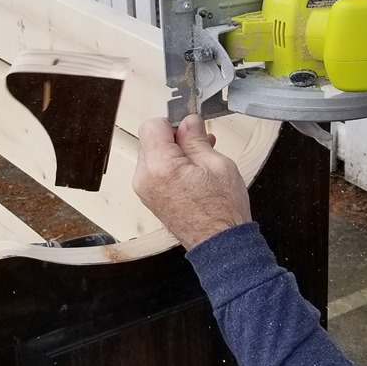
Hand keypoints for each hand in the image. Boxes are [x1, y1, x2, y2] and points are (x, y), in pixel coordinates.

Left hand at [133, 114, 251, 249]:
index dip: (174, 123)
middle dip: (175, 138)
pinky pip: (156, 171)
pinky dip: (172, 166)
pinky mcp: (151, 198)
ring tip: (201, 160)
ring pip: (154, 154)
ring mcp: (145, 190)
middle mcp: (145, 178)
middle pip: (151, 140)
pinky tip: (193, 171)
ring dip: (175, 152)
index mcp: (160, 166)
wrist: (219, 244)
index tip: (191, 129)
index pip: (152, 125)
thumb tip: (189, 121)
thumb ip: (196, 139)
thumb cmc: (222, 210)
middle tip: (200, 144)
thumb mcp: (216, 164)